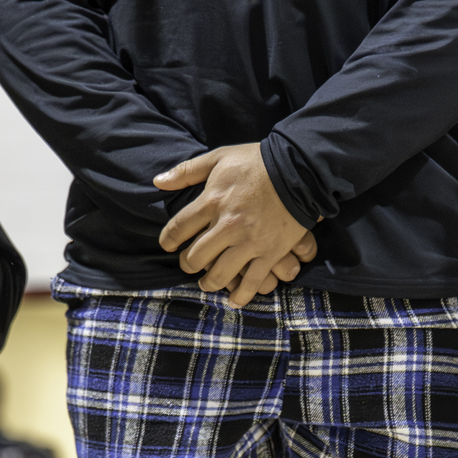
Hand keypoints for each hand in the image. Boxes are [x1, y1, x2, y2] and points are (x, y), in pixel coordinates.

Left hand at [155, 143, 310, 306]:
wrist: (299, 168)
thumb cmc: (257, 161)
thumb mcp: (219, 157)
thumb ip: (187, 171)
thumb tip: (158, 182)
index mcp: (212, 201)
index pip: (178, 228)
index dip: (168, 240)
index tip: (168, 245)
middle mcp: (228, 225)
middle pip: (196, 256)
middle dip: (188, 264)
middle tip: (189, 265)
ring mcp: (250, 242)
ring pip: (220, 274)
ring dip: (209, 283)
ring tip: (207, 283)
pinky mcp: (270, 252)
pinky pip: (252, 281)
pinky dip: (241, 294)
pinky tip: (234, 299)